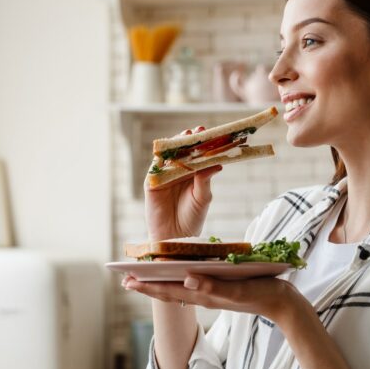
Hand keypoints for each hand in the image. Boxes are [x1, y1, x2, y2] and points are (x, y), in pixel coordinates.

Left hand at [122, 273, 303, 323]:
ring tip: (142, 279)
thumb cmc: (261, 293)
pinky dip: (177, 281)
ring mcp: (211, 294)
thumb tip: (185, 279)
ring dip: (159, 284)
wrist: (283, 303)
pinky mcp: (220, 290)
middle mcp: (204, 296)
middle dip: (146, 287)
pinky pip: (192, 287)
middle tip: (124, 280)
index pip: (168, 292)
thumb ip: (212, 286)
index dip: (147, 287)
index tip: (126, 281)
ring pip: (178, 290)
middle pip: (168, 292)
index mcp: (204, 296)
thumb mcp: (236, 290)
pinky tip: (175, 277)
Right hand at [145, 126, 222, 240]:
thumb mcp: (203, 198)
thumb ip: (205, 180)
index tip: (210, 134)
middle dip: (190, 140)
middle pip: (183, 151)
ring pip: (169, 155)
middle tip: (198, 131)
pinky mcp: (152, 182)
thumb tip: (217, 164)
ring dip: (176, 144)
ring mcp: (164, 176)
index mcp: (193, 175)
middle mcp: (178, 173)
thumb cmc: (192, 219)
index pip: (198, 155)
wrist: (175, 237)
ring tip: (186, 135)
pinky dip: (162, 157)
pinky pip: (156, 166)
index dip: (203, 144)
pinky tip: (170, 150)